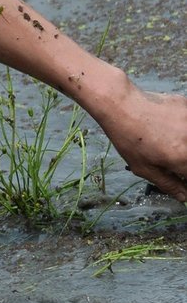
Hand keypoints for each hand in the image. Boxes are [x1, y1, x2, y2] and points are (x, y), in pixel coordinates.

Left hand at [99, 86, 186, 202]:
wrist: (122, 105)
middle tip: (169, 157)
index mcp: (183, 158)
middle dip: (182, 162)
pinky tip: (169, 127)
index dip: (185, 179)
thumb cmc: (129, 138)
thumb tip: (184, 197)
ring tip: (166, 142)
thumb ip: (168, 183)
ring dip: (181, 146)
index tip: (179, 176)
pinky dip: (181, 129)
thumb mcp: (144, 167)